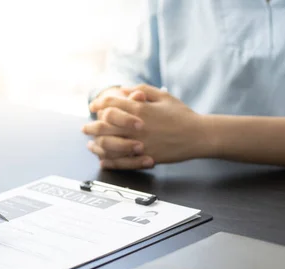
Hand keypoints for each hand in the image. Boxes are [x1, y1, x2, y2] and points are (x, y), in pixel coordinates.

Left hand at [84, 85, 211, 168]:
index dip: (99, 104)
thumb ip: (142, 91)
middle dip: (92, 127)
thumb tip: (123, 89)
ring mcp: (141, 144)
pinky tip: (103, 160)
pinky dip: (109, 161)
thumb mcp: (163, 96)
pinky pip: (122, 162)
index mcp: (141, 110)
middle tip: (85, 128)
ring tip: (91, 145)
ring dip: (97, 145)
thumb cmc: (182, 115)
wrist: (199, 135)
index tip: (94, 107)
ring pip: (110, 145)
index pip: (112, 105)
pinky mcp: (145, 158)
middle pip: (105, 126)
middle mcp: (137, 127)